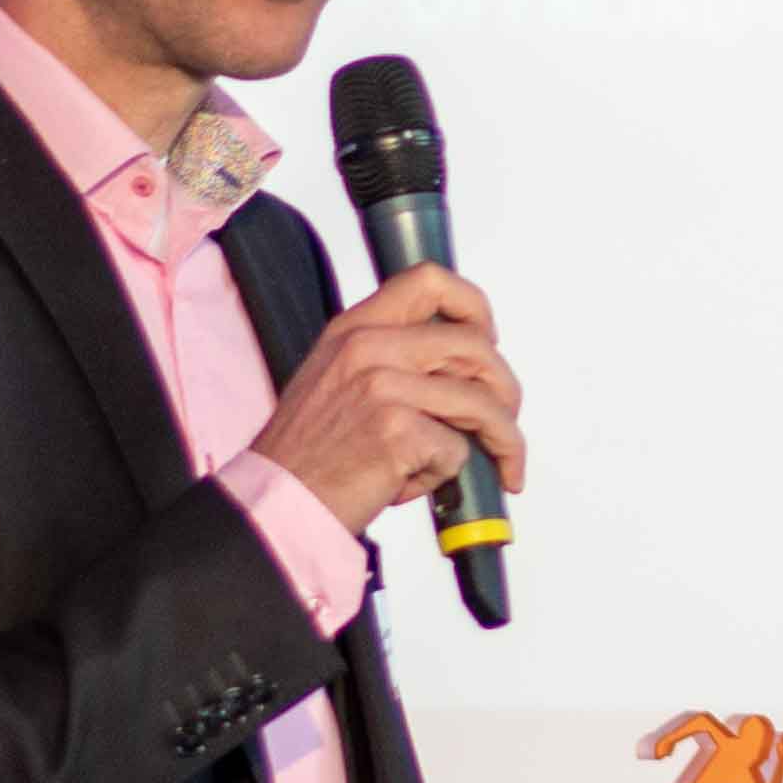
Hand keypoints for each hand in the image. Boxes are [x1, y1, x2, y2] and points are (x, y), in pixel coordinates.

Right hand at [255, 266, 527, 535]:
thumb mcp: (336, 378)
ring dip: (501, 439)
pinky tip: (412, 484)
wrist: (277, 502)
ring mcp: (383, 388)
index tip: (488, 338)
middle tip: (504, 420)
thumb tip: (459, 365)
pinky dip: (444, 476)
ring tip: (496, 464)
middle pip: (475, 347)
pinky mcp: (397, 432)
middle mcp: (369, 348)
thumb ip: (390, 358)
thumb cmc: (309, 452)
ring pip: (480, 402)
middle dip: (505, 389)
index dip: (474, 306)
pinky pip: (456, 451)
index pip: (429, 281)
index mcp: (355, 328)